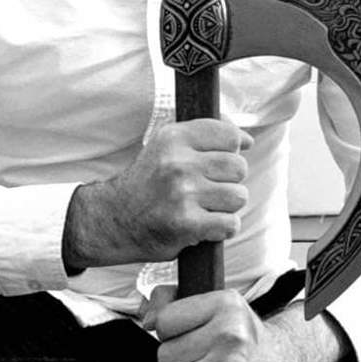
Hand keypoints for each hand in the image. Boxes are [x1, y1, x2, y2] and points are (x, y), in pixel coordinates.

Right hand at [62, 120, 252, 269]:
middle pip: (239, 167)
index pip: (230, 136)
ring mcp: (182, 193)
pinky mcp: (186, 224)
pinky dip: (222, 229)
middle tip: (209, 188)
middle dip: (230, 180)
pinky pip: (230, 224)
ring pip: (238, 196)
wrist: (115, 220)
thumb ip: (204, 133)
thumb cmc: (149, 183)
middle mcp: (177, 162)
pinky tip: (204, 225)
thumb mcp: (167, 145)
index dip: (234, 149)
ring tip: (205, 207)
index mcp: (174, 137)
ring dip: (227, 206)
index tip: (225, 159)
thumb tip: (245, 137)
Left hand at [145, 286, 347, 361]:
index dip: (166, 331)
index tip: (181, 334)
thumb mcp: (210, 304)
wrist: (279, 361)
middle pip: (165, 355)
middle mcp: (230, 331)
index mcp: (223, 303)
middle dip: (171, 361)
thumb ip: (169, 301)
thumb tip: (147, 321)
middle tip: (191, 359)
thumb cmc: (236, 332)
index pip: (165, 321)